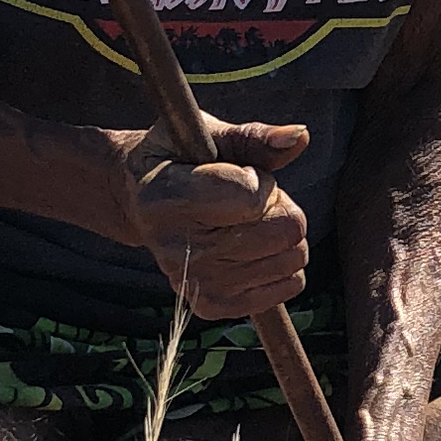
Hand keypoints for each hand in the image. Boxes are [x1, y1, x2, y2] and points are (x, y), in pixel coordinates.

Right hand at [112, 119, 310, 315]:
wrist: (140, 202)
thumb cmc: (180, 159)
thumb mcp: (208, 134)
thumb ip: (255, 137)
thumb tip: (300, 136)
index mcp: (168, 198)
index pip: (254, 197)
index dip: (261, 180)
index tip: (238, 174)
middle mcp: (177, 249)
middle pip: (285, 231)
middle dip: (278, 206)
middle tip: (246, 199)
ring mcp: (195, 283)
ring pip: (293, 258)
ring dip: (280, 233)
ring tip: (244, 221)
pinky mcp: (213, 306)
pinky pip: (290, 284)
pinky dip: (281, 262)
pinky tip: (249, 247)